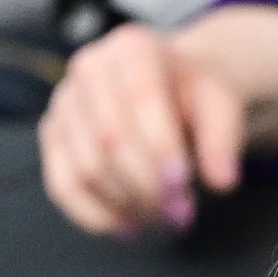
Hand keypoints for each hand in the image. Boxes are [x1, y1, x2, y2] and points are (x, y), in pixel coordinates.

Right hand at [39, 22, 246, 236]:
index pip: (140, 97)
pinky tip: (126, 227)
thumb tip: (222, 181)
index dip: (160, 147)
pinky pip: (62, 184)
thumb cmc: (195, 93)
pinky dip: (93, 215)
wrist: (172, 85)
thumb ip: (224, 137)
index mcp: (133, 49)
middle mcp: (89, 68)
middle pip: (109, 138)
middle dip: (147, 185)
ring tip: (162, 218)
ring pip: (86, 166)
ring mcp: (64, 102)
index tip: (184, 185)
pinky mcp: (53, 135)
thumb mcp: (221, 103)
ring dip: (126, 203)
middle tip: (181, 214)